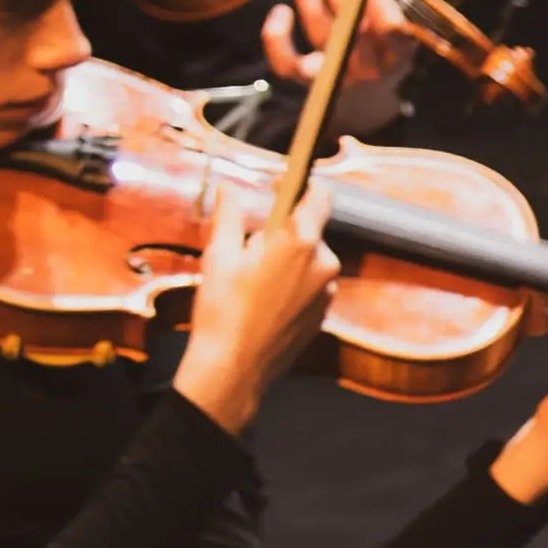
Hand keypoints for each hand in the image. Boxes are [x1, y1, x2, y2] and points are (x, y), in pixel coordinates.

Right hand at [168, 177, 342, 433]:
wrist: (235, 366)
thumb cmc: (223, 306)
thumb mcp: (219, 254)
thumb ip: (229, 214)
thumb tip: (229, 187)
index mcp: (300, 242)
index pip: (319, 197)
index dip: (301, 185)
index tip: (282, 182)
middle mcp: (324, 263)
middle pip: (309, 231)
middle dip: (283, 231)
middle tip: (249, 247)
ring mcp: (328, 291)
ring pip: (309, 260)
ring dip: (287, 260)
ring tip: (253, 280)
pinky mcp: (324, 313)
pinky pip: (310, 285)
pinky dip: (292, 284)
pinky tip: (265, 300)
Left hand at [258, 0, 424, 127]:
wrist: (369, 96)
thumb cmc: (384, 39)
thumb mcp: (398, 9)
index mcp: (399, 50)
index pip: (392, 27)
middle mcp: (371, 66)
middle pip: (351, 26)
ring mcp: (339, 76)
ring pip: (319, 33)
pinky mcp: (309, 83)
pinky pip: (287, 64)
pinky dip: (278, 38)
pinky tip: (281, 11)